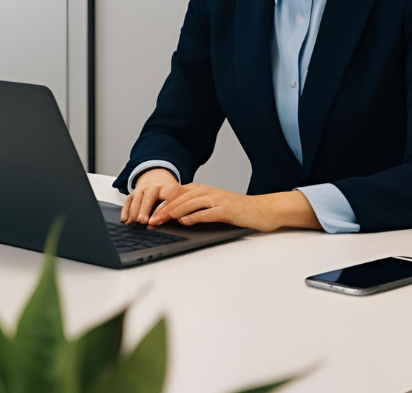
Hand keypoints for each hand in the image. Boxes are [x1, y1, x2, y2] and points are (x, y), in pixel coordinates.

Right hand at [121, 168, 181, 225]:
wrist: (159, 185)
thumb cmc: (170, 200)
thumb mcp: (176, 203)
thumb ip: (173, 212)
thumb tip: (168, 226)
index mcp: (169, 188)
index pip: (167, 199)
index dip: (162, 211)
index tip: (157, 222)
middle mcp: (154, 186)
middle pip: (149, 198)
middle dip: (145, 210)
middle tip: (142, 222)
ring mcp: (142, 189)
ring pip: (137, 199)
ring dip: (134, 212)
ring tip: (133, 224)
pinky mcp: (133, 193)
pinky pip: (128, 201)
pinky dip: (125, 211)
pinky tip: (125, 220)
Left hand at [148, 183, 320, 232]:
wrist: (263, 210)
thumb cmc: (237, 209)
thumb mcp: (212, 205)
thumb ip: (194, 207)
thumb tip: (173, 217)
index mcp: (202, 189)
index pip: (175, 194)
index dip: (160, 204)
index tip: (147, 214)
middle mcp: (208, 191)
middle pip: (179, 199)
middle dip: (162, 210)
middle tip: (149, 221)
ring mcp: (217, 199)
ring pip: (190, 204)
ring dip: (173, 213)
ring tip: (161, 221)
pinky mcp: (227, 210)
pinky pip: (207, 213)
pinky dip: (194, 217)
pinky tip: (184, 222)